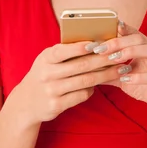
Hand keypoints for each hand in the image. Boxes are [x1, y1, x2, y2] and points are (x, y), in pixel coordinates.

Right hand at [12, 40, 133, 124]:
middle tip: (120, 56)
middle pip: (81, 66)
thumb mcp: (47, 60)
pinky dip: (92, 89)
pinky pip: (81, 95)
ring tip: (120, 70)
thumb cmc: (44, 74)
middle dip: (103, 60)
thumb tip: (95, 42)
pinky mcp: (56, 105)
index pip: (63, 50)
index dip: (80, 47)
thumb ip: (65, 52)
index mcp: (45, 58)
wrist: (26, 102)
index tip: (98, 43)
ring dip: (105, 75)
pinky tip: (100, 84)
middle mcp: (46, 74)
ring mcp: (51, 91)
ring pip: (85, 81)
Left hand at [97, 21, 146, 122]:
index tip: (99, 32)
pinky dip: (139, 76)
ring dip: (130, 53)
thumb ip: (109, 71)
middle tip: (100, 49)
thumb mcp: (125, 77)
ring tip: (114, 60)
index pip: (133, 33)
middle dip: (119, 42)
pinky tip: (126, 79)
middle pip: (139, 38)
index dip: (117, 31)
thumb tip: (88, 67)